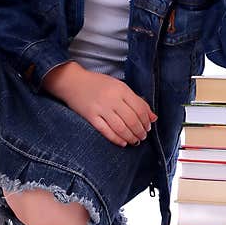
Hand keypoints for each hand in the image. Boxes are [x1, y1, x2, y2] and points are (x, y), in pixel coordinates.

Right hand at [42, 63, 156, 146]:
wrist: (72, 81)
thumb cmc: (98, 84)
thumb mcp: (119, 86)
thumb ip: (136, 100)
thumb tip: (153, 117)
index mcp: (121, 89)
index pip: (140, 108)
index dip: (146, 120)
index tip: (148, 127)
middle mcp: (112, 99)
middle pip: (131, 119)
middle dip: (140, 131)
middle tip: (143, 136)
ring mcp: (100, 108)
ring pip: (120, 127)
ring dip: (130, 137)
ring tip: (135, 141)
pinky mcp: (90, 116)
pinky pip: (106, 131)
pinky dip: (116, 139)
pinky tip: (123, 142)